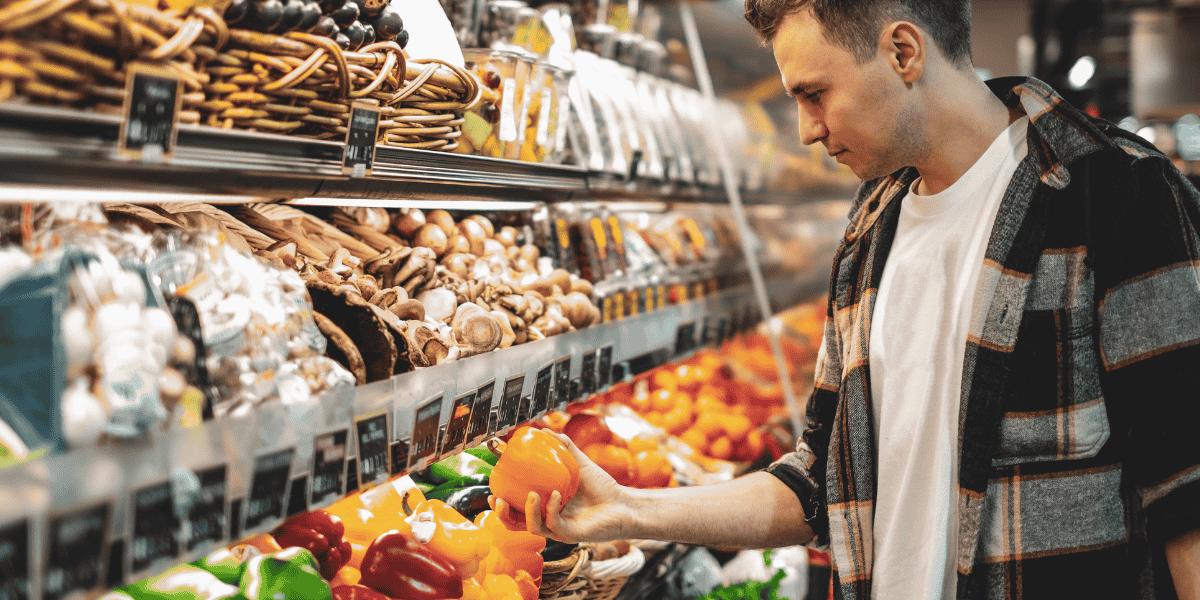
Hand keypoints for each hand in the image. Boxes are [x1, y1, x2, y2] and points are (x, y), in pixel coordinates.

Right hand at [489, 430, 629, 543]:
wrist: (623, 503)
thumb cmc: (601, 486)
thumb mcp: (579, 462)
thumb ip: (563, 446)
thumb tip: (543, 429)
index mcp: (544, 504)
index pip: (516, 505)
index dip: (500, 500)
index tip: (492, 486)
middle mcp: (547, 518)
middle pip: (515, 522)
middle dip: (501, 514)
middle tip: (497, 499)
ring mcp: (557, 529)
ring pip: (531, 527)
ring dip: (526, 512)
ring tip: (529, 495)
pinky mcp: (569, 534)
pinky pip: (553, 525)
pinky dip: (550, 509)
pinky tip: (555, 495)